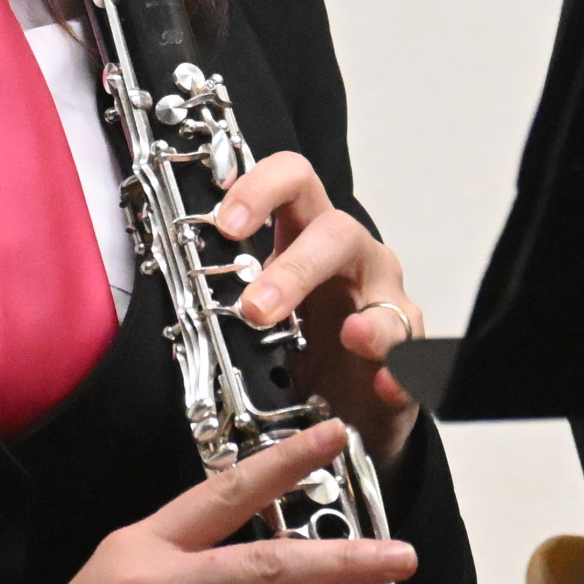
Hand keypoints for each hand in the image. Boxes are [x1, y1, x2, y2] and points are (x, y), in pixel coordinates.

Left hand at [216, 152, 426, 467]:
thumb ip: (228, 290)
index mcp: (306, 235)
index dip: (261, 189)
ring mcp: (385, 300)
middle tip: (257, 310)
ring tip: (350, 337)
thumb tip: (172, 281)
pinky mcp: (409, 350)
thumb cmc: (304, 338)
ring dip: (363, 315)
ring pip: (382, 287)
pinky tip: (385, 382)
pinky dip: (401, 367)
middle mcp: (352, 257)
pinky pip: (412, 351)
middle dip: (296, 268)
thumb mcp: (262, 310)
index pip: (293, 181)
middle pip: (336, 230)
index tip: (225, 225)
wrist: (346, 402)